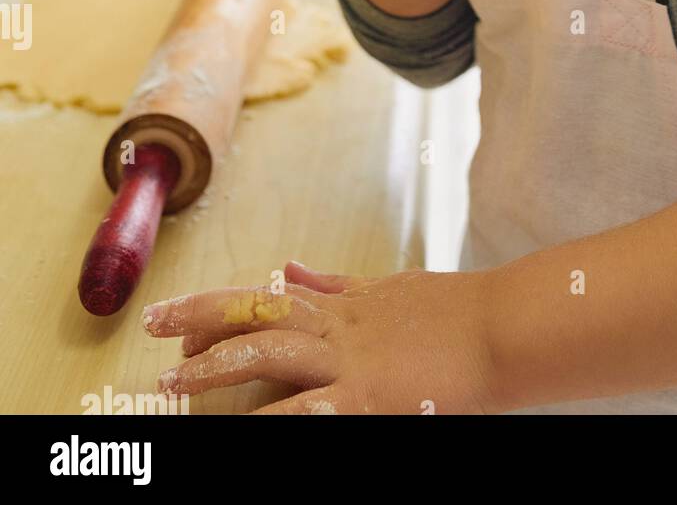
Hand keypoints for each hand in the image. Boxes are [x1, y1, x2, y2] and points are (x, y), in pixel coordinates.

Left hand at [142, 261, 497, 414]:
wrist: (503, 329)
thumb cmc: (456, 313)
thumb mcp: (389, 289)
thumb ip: (336, 284)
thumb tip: (289, 266)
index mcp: (343, 305)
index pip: (266, 298)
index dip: (215, 305)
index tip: (172, 314)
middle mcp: (338, 328)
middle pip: (257, 316)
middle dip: (201, 321)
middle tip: (153, 325)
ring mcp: (351, 363)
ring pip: (272, 356)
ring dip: (218, 367)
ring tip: (174, 383)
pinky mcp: (369, 400)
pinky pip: (308, 414)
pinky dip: (273, 422)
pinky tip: (240, 430)